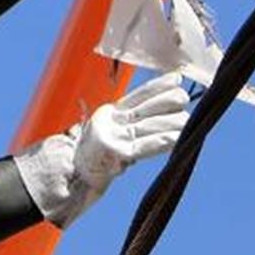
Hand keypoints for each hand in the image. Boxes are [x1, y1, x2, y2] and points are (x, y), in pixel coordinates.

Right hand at [14, 72, 188, 227]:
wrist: (67, 176)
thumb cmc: (85, 159)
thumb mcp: (102, 135)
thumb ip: (120, 127)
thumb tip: (145, 121)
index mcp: (108, 115)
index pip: (137, 96)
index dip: (156, 86)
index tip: (175, 79)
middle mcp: (112, 123)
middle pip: (145, 109)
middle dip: (166, 102)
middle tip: (183, 96)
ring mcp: (115, 138)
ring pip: (148, 126)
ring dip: (171, 122)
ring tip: (187, 118)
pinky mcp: (118, 155)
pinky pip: (145, 146)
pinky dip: (162, 141)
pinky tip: (178, 136)